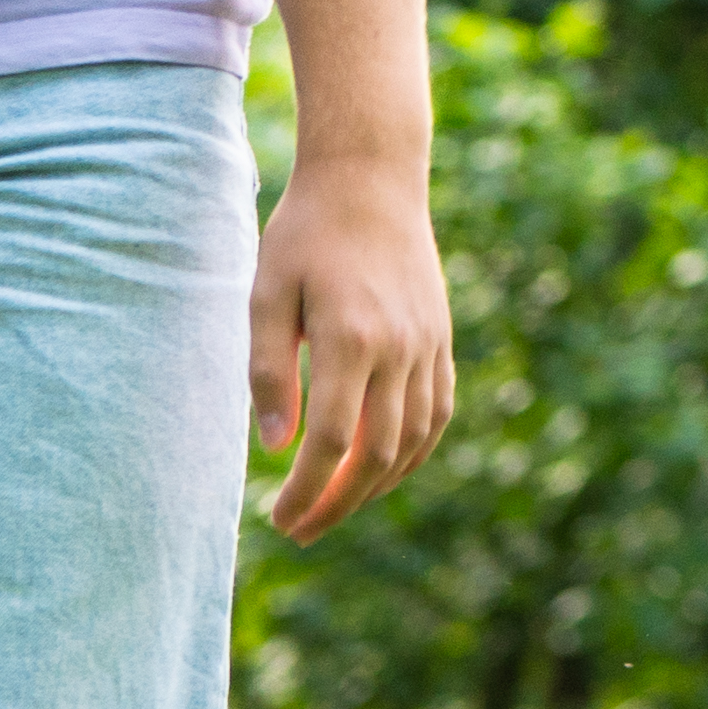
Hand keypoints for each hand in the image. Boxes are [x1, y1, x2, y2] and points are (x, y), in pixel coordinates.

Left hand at [252, 153, 459, 543]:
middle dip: (339, 503)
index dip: (306, 490)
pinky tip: (381, 468)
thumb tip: (277, 446)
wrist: (371, 178)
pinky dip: (412, 452)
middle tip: (301, 530)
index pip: (333, 441)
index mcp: (351, 338)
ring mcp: (427, 345)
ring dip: (375, 486)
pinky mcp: (440, 339)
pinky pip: (436, 413)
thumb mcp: (267, 293)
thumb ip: (270, 371)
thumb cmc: (305, 233)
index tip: (279, 518)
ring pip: (413, 441)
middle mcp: (399, 348)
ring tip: (335, 507)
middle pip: (377, 453)